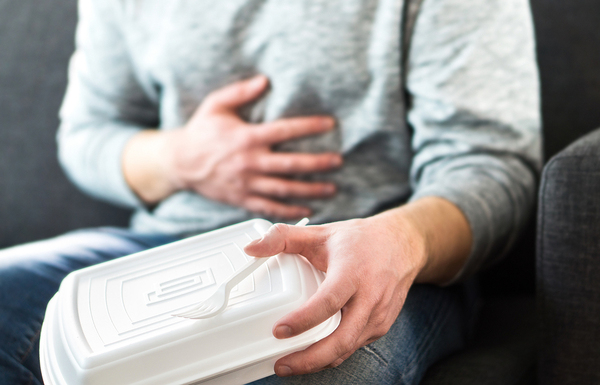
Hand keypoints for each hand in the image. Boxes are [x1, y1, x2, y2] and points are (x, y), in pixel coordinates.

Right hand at [165, 75, 341, 217]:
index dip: (309, 127)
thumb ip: (240, 92)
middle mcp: (249, 162)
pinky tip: (308, 210)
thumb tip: (264, 80)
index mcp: (246, 138)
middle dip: (318, 164)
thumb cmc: (200, 132)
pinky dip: (290, 211)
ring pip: (285, 190)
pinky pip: (270, 207)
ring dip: (311, 191)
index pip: (284, 131)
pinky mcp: (242, 199)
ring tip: (332, 189)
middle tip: (338, 162)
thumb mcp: (215, 105)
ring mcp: (247, 184)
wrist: (179, 163)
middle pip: (291, 165)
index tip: (330, 124)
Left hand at [243, 197, 471, 375]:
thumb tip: (250, 248)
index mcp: (352, 272)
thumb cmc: (360, 240)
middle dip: (310, 358)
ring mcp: (378, 315)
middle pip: (342, 339)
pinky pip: (354, 346)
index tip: (279, 330)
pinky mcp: (381, 326)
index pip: (328, 301)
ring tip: (288, 364)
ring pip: (347, 348)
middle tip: (280, 364)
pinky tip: (312, 354)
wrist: (403, 245)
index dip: (303, 320)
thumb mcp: (321, 232)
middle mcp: (369, 297)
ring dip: (319, 361)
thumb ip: (283, 237)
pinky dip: (333, 355)